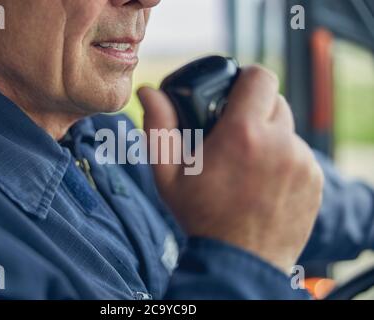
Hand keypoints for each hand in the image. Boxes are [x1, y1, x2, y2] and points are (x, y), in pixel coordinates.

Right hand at [138, 65, 323, 273]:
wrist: (238, 262)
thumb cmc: (200, 217)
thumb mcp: (169, 175)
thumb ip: (159, 128)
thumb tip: (148, 91)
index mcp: (244, 134)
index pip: (260, 77)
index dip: (246, 78)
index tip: (234, 93)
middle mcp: (281, 143)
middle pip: (276, 101)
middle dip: (255, 109)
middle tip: (235, 133)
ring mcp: (303, 163)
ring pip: (288, 130)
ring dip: (270, 137)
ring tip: (249, 163)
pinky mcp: (315, 181)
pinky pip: (300, 154)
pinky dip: (285, 159)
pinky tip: (265, 182)